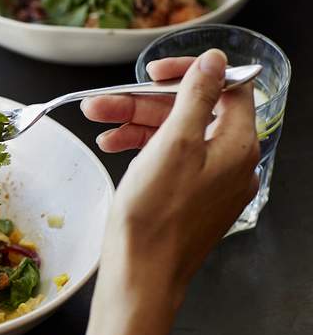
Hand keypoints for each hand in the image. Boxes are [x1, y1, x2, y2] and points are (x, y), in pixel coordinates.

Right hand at [82, 50, 259, 334]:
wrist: (141, 273)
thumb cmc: (155, 216)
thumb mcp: (173, 144)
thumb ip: (197, 96)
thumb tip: (215, 61)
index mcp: (237, 145)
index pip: (224, 88)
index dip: (187, 73)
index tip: (153, 72)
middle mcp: (231, 163)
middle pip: (191, 113)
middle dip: (144, 103)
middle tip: (104, 103)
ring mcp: (211, 183)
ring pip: (175, 137)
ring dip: (136, 125)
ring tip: (98, 125)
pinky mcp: (190, 199)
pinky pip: (170, 161)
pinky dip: (142, 150)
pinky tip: (113, 147)